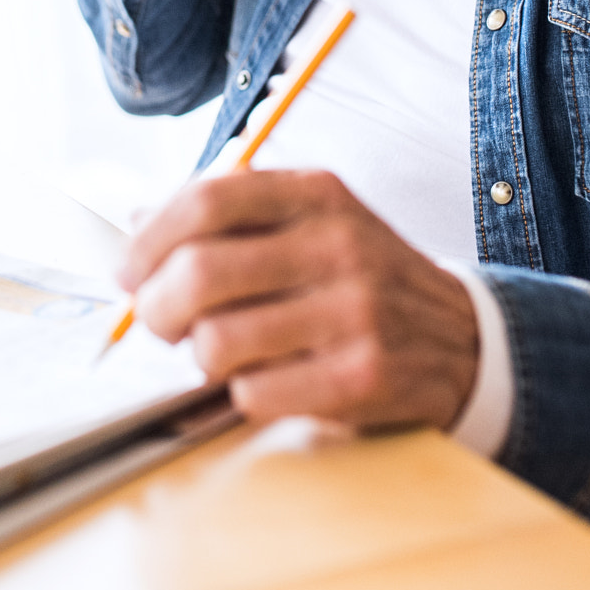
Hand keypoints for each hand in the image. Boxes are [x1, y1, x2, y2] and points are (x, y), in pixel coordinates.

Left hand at [118, 168, 478, 430]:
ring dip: (199, 358)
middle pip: (200, 274)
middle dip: (156, 309)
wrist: (462, 337)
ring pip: (218, 341)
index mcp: (317, 195)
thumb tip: (133, 224)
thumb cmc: (360, 278)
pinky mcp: (363, 375)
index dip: (149, 241)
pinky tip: (265, 381)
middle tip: (159, 324)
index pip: (206, 201)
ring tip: (216, 355)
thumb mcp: (312, 222)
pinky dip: (242, 394)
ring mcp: (355, 311)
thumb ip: (230, 217)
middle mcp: (339, 244)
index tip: (128, 272)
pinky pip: (255, 393)